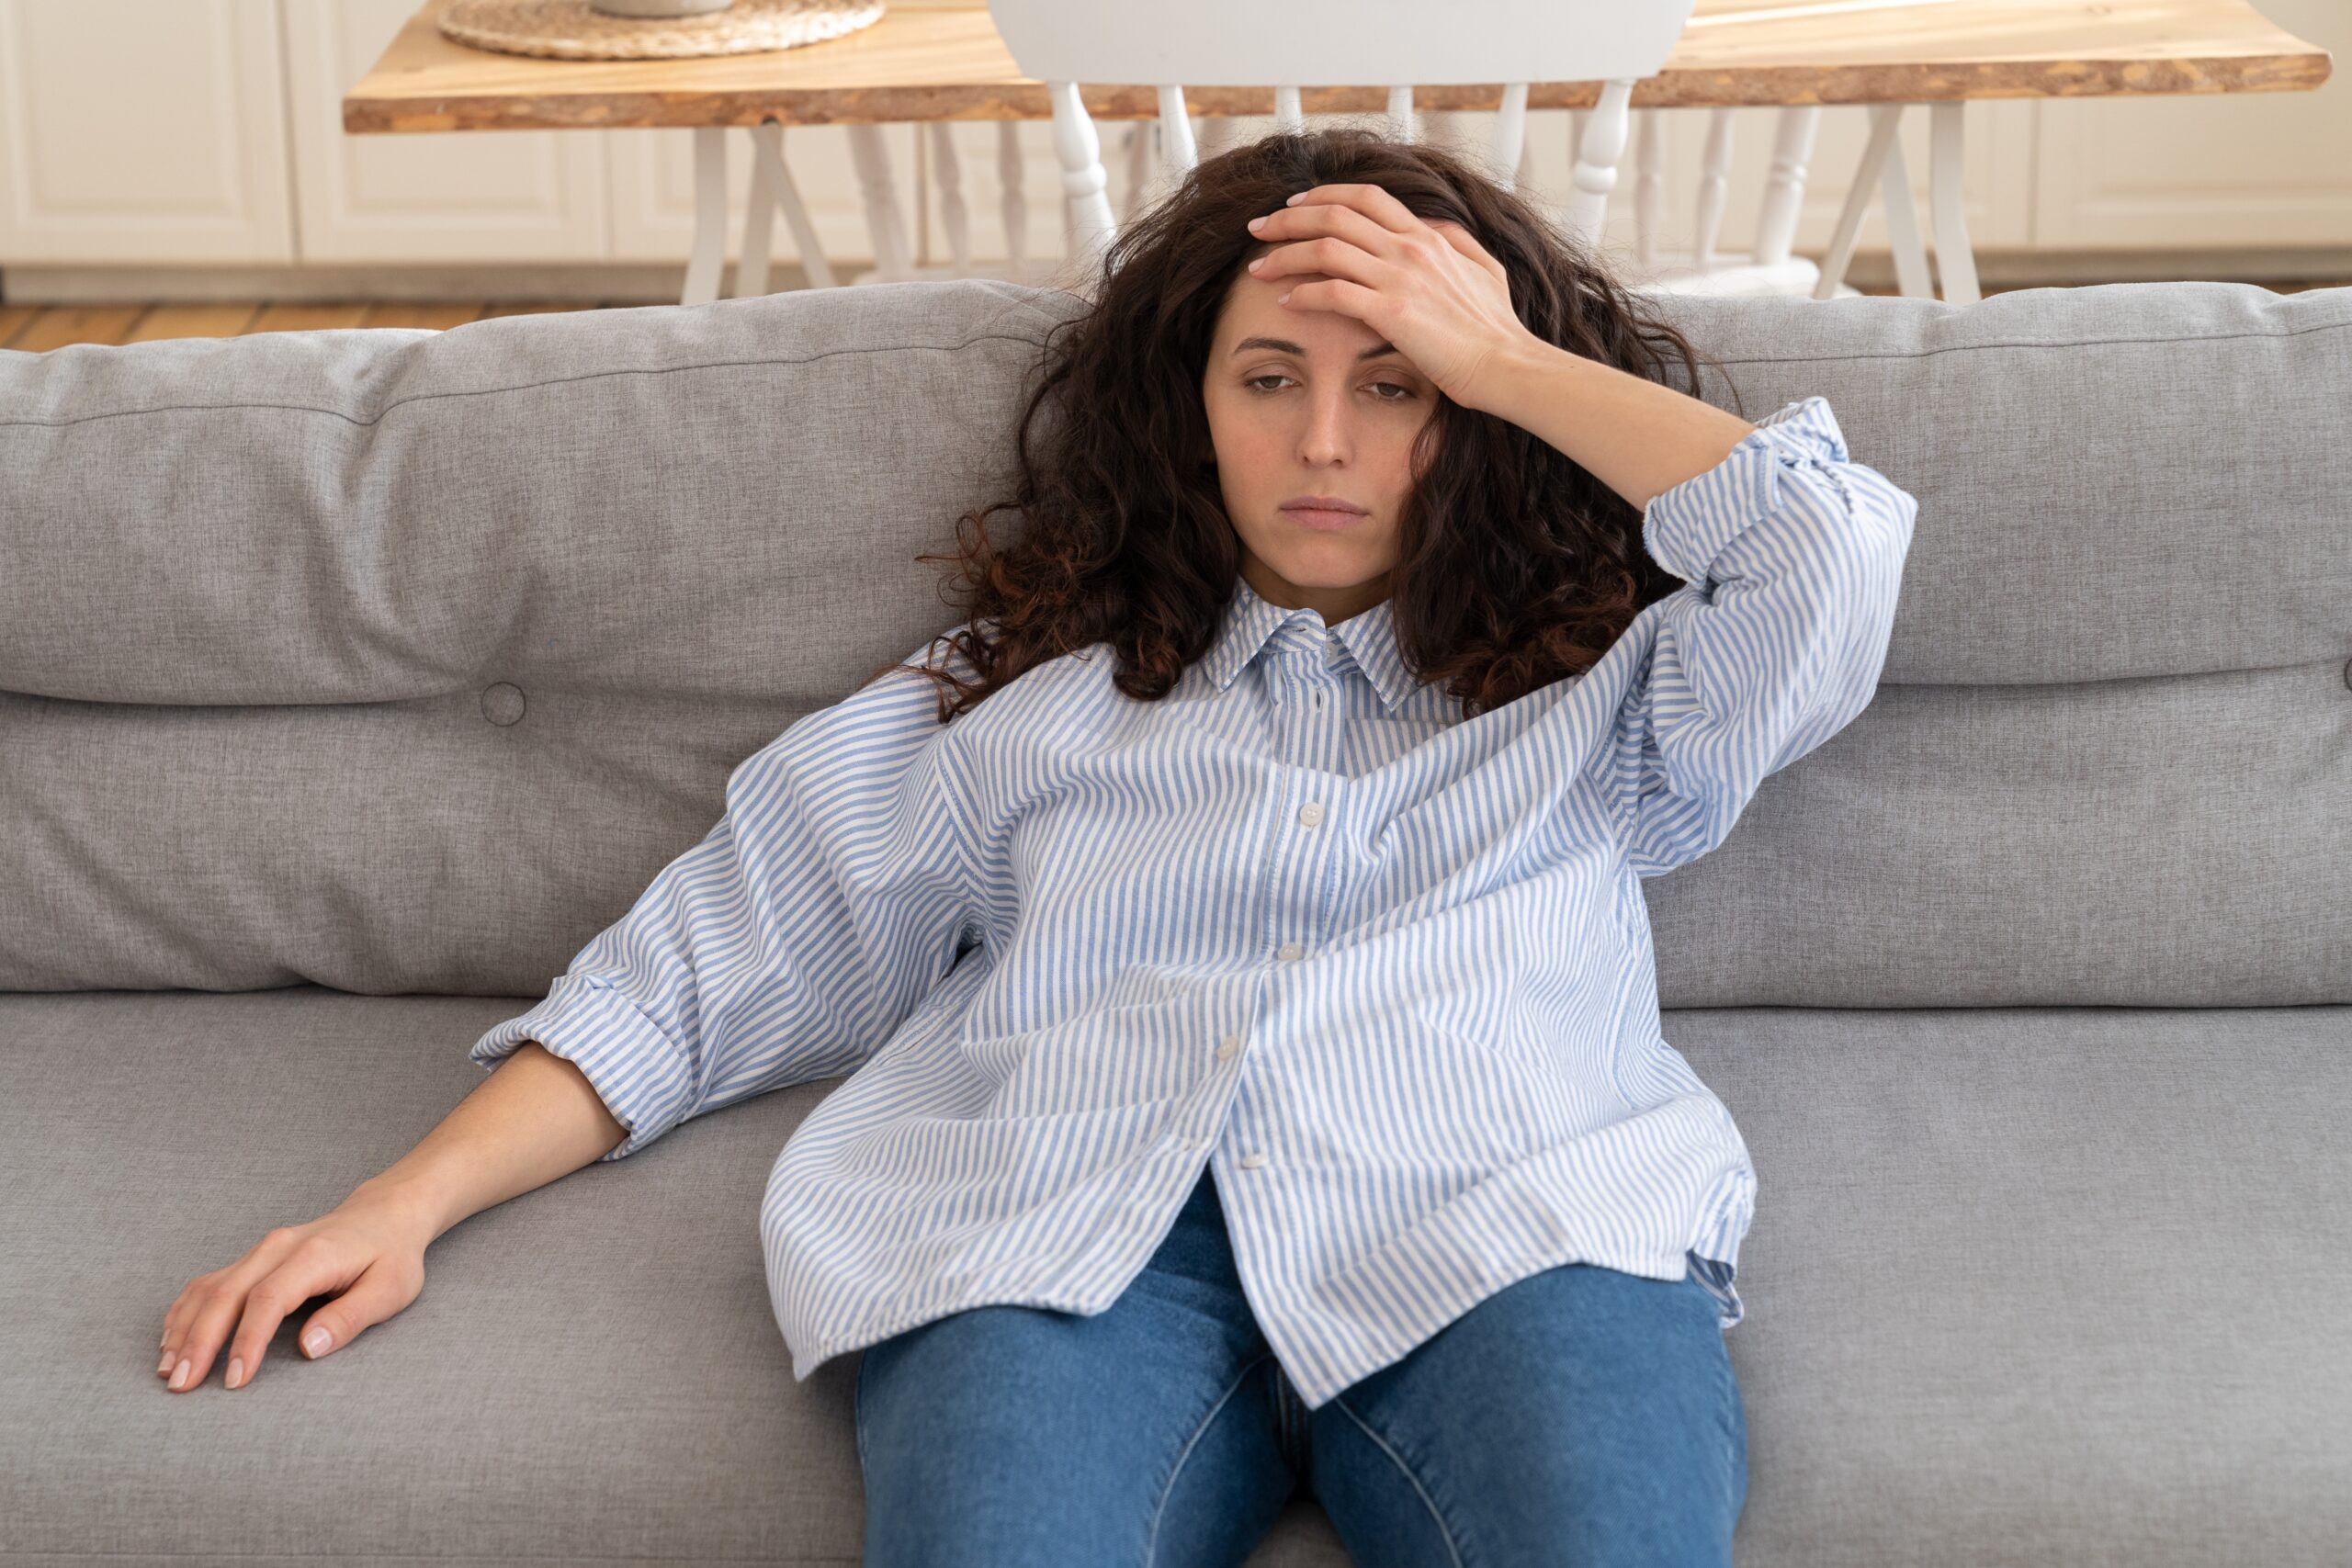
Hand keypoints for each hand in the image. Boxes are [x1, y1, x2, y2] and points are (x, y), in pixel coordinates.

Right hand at [156, 1187, 433, 1391]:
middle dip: (199, 1342)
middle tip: (181, 1385)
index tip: (234, 1381)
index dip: (246, 1341)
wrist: (385, 1214)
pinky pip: (209, 1283)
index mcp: (313, 1255)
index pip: (268, 1300)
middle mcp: (278, 1248)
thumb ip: (350, 1318)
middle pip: (226, 1295)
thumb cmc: (391, 1256)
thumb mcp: (390, 1289)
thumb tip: (308, 1349)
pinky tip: (172, 1340)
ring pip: (209, 1288)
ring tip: (168, 1371)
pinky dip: (186, 1311)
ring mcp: (260, 1250)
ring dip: (184, 1329)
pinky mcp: (252, 1258)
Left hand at [1243, 182, 1541, 414]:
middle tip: (1258, 229)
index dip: (1324, 195)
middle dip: (1288, 218)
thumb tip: (1433, 227)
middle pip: (1334, 215)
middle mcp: (1410, 249)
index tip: (1294, 205)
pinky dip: (1302, 294)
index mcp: (1429, 236)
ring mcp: (1400, 279)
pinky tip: (1284, 302)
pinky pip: (1332, 293)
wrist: (1507, 365)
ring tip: (1258, 267)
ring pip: (1325, 249)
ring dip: (1284, 255)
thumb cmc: (1496, 327)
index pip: (1366, 197)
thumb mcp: (1484, 269)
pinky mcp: (1391, 314)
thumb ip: (1456, 243)